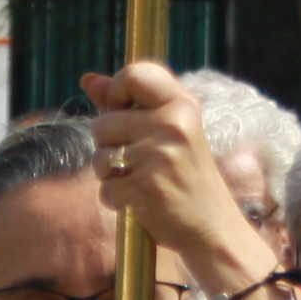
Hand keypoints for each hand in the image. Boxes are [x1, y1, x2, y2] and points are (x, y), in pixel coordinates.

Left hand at [78, 63, 273, 299]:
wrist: (212, 226)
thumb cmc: (185, 174)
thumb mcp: (168, 130)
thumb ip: (126, 103)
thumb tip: (87, 79)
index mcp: (182, 104)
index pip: (134, 73)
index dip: (116, 91)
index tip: (121, 110)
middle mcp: (172, 125)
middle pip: (103, 122)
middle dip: (110, 145)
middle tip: (141, 160)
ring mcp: (158, 157)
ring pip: (100, 156)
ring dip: (110, 174)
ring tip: (143, 179)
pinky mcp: (144, 188)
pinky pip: (105, 189)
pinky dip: (116, 199)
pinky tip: (142, 201)